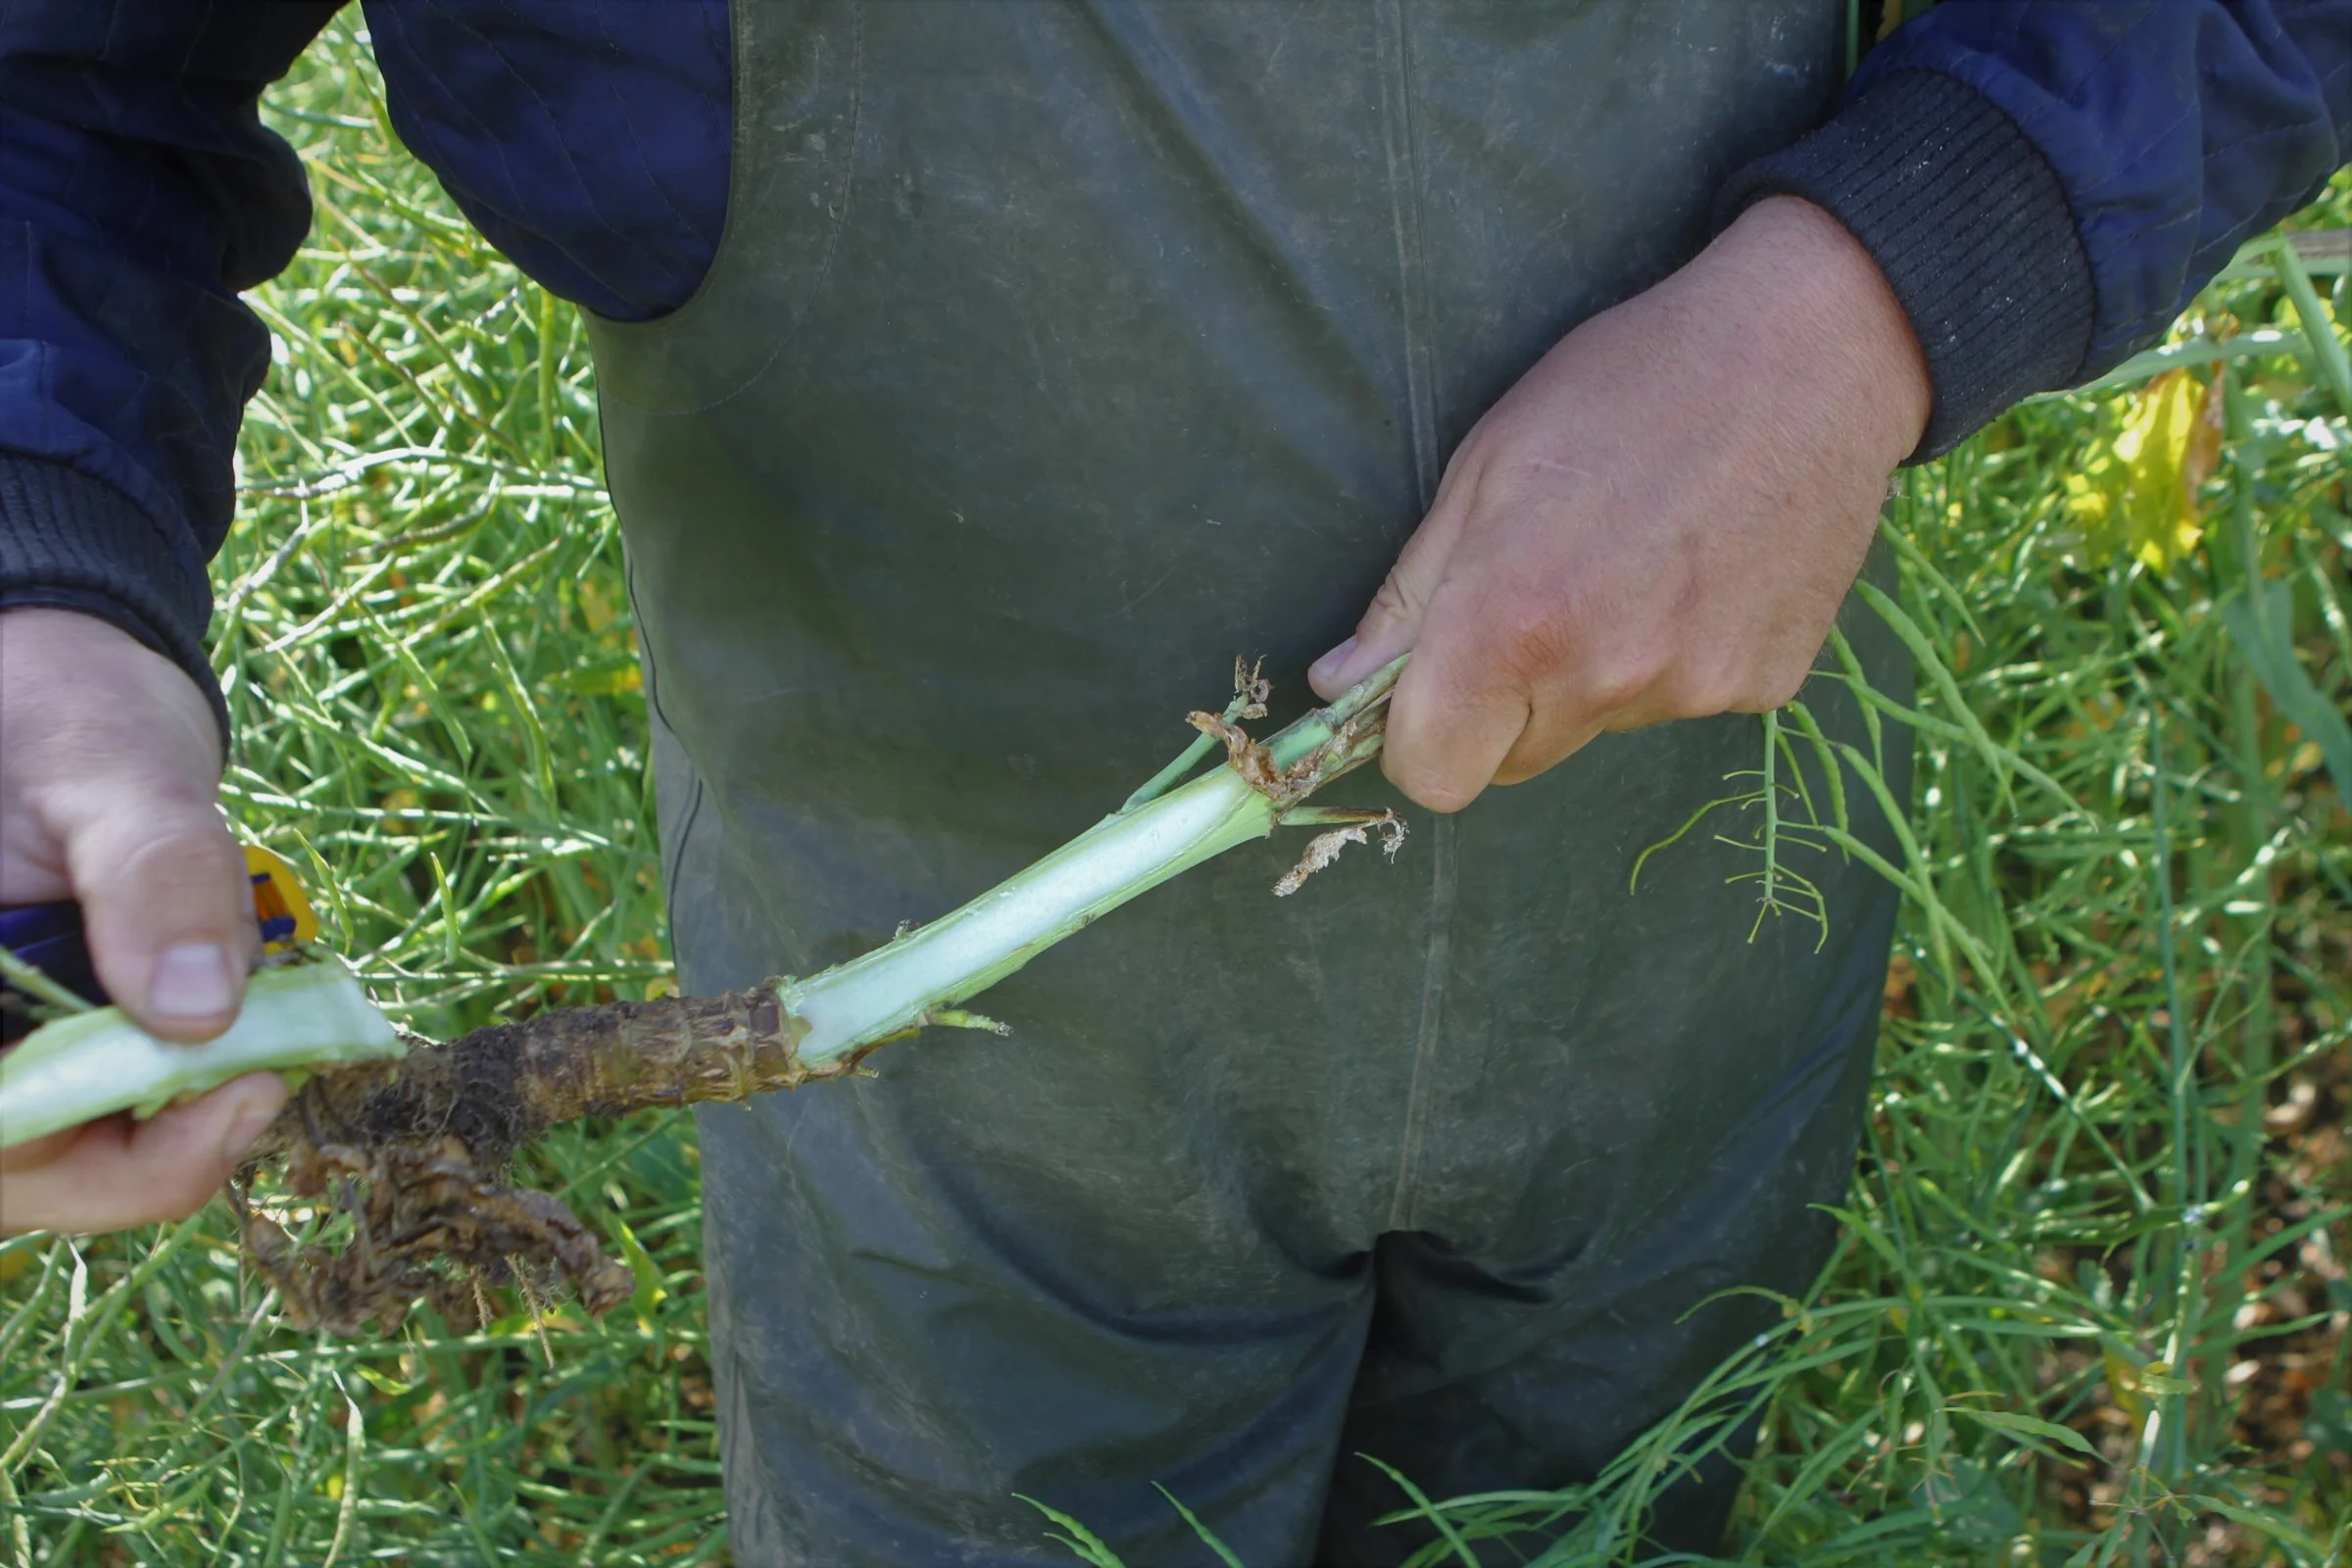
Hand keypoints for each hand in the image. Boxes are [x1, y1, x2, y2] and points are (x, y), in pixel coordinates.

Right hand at [0, 608, 281, 1232]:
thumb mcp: (113, 770)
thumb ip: (154, 876)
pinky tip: (245, 1003)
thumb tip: (199, 1015)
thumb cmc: (69, 716)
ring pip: (87, 1152)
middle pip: (41, 1172)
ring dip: (189, 1105)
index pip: (6, 1135)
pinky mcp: (53, 1048)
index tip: (247, 1092)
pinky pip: (123, 1103)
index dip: (115, 1161)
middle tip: (276, 1072)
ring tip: (260, 1011)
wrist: (74, 697)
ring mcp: (7, 1053)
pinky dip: (198, 1072)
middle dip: (170, 1140)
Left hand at [1309, 196, 1931, 811]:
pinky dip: (1675, 655)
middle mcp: (1605, 675)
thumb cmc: (1627, 384)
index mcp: (1512, 623)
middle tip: (1537, 595)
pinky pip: (1681, 700)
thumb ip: (1408, 598)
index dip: (1418, 738)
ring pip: (1596, 727)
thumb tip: (1337, 685)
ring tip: (1631, 559)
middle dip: (1501, 706)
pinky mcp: (1764, 684)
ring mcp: (1694, 688)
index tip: (1428, 690)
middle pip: (1512, 761)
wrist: (1812, 350)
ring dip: (1590, 673)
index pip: (1432, 774)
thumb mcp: (1485, 466)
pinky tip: (1697, 566)